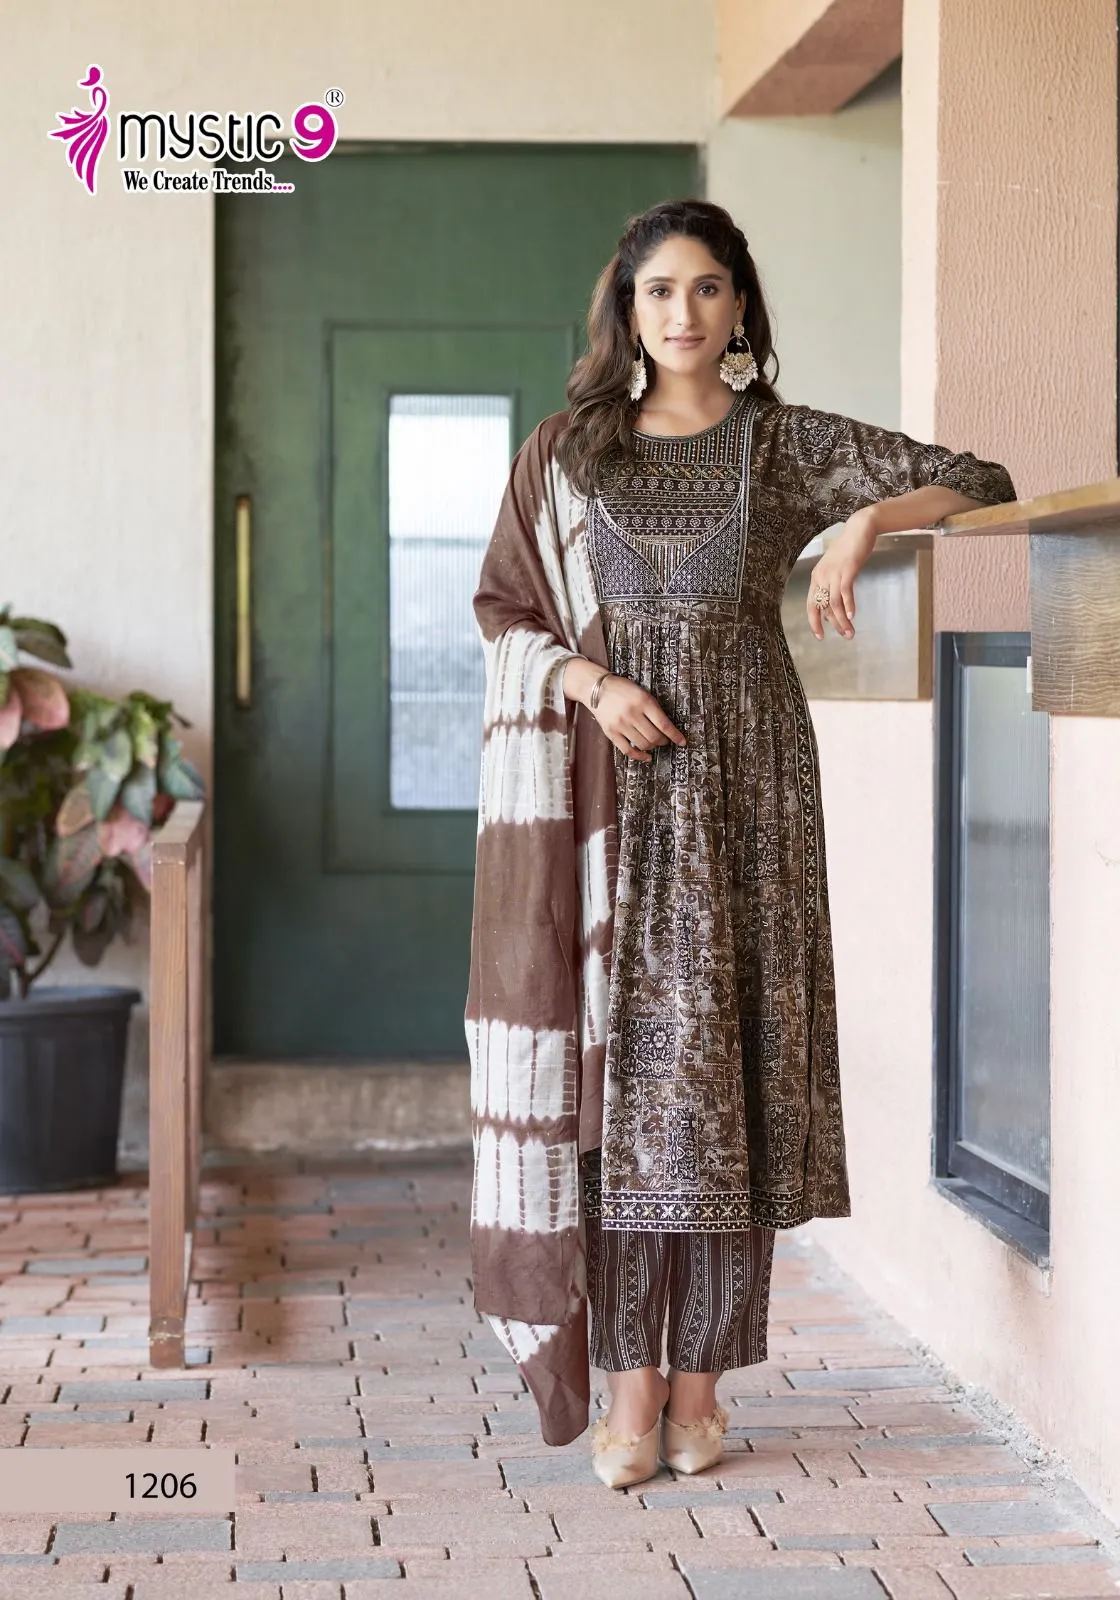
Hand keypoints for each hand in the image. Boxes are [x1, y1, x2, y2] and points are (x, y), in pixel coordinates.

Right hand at [591, 673, 685, 761]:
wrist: (596, 688)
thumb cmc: (623, 689)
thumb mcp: (642, 693)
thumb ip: (653, 709)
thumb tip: (667, 729)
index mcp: (643, 701)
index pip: (664, 724)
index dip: (675, 736)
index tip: (682, 742)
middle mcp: (632, 714)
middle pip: (654, 737)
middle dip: (663, 741)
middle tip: (664, 740)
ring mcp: (621, 724)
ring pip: (643, 744)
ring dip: (652, 747)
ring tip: (654, 743)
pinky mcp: (611, 733)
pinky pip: (628, 750)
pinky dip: (639, 756)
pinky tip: (646, 757)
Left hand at [806, 509, 877, 641]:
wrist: (860, 529)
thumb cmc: (849, 550)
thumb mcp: (837, 570)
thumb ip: (833, 588)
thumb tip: (834, 610)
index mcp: (816, 577)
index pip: (811, 605)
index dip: (814, 622)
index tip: (820, 636)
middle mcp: (821, 576)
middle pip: (823, 607)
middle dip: (833, 625)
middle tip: (844, 636)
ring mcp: (833, 573)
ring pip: (834, 603)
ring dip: (842, 620)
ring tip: (851, 632)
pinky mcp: (847, 570)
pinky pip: (845, 592)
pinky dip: (848, 605)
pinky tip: (852, 616)